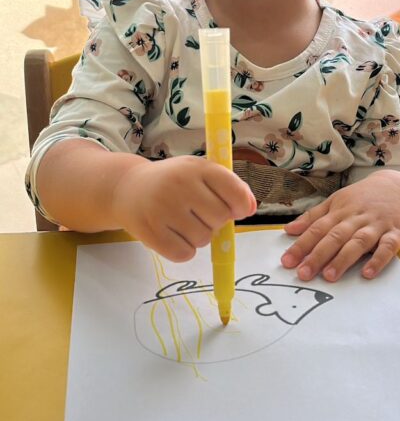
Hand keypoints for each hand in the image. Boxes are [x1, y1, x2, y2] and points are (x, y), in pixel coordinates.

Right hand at [110, 156, 255, 261]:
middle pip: (221, 219)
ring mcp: (163, 209)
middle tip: (197, 212)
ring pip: (203, 239)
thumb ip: (229, 187)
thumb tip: (251, 209)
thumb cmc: (172, 181)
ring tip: (181, 221)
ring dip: (198, 236)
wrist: (127, 188)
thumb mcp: (199, 173)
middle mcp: (180, 185)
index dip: (241, 206)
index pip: (235, 192)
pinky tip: (172, 234)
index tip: (235, 209)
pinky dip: (183, 250)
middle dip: (215, 221)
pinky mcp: (150, 232)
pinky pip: (184, 254)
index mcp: (197, 167)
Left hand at [281, 172, 399, 282]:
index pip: (317, 228)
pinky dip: (378, 260)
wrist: (397, 186)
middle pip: (335, 236)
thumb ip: (313, 217)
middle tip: (303, 273)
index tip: (287, 262)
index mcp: (339, 211)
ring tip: (329, 276)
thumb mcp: (335, 201)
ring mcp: (376, 225)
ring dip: (343, 259)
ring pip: (358, 242)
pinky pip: (387, 247)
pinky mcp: (396, 233)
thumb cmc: (362, 197)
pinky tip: (368, 273)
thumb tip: (288, 229)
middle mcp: (356, 218)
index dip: (301, 245)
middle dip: (318, 255)